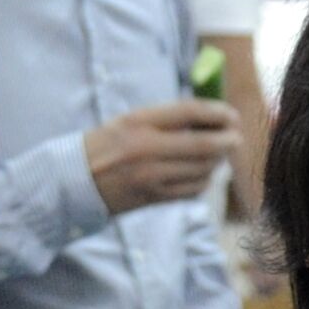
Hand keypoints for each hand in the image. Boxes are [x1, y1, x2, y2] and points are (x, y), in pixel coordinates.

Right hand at [82, 99, 238, 212]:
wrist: (72, 182)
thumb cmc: (104, 146)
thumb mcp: (129, 122)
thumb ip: (165, 119)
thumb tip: (210, 119)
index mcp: (139, 122)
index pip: (190, 112)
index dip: (218, 113)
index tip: (231, 115)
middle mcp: (146, 148)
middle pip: (204, 144)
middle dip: (227, 141)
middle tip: (235, 139)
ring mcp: (150, 175)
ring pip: (202, 169)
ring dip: (216, 163)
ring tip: (216, 156)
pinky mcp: (152, 197)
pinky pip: (192, 190)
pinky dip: (202, 181)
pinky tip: (199, 175)